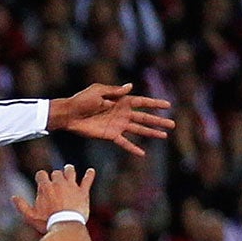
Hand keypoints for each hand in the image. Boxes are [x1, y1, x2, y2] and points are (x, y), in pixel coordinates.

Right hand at [11, 164, 95, 232]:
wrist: (66, 225)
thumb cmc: (47, 222)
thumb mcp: (31, 216)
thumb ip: (22, 206)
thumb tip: (13, 197)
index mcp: (45, 187)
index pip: (41, 174)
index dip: (41, 177)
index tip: (41, 181)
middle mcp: (58, 183)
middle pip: (56, 173)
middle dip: (55, 176)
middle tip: (56, 180)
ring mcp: (71, 186)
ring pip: (70, 171)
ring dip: (68, 170)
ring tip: (68, 170)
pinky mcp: (83, 191)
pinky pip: (87, 179)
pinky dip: (89, 174)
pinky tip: (90, 171)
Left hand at [46, 83, 173, 155]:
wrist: (69, 114)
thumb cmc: (82, 100)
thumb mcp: (99, 91)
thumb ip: (115, 91)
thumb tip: (130, 86)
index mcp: (121, 100)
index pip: (142, 102)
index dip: (155, 104)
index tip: (168, 106)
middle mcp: (122, 113)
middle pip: (145, 117)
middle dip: (158, 121)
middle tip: (172, 125)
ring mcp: (117, 125)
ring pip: (139, 129)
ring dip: (151, 133)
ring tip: (164, 136)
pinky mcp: (110, 135)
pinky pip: (124, 142)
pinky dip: (133, 148)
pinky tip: (142, 153)